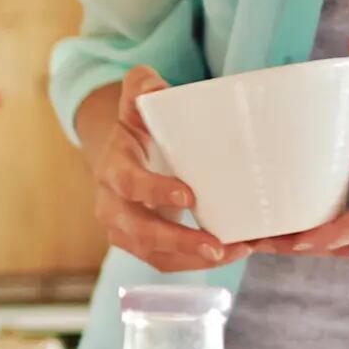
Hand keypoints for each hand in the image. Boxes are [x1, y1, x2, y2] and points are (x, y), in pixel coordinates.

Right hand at [81, 66, 238, 270]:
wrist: (123, 160)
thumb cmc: (138, 131)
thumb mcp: (136, 106)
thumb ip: (141, 87)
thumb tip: (153, 84)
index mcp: (112, 169)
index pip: (126, 184)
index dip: (153, 191)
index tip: (189, 197)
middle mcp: (113, 206)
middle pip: (138, 233)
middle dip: (178, 242)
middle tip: (217, 244)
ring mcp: (126, 231)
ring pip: (154, 255)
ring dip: (194, 260)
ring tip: (235, 252)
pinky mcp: (146, 247)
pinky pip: (168, 262)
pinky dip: (199, 264)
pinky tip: (233, 253)